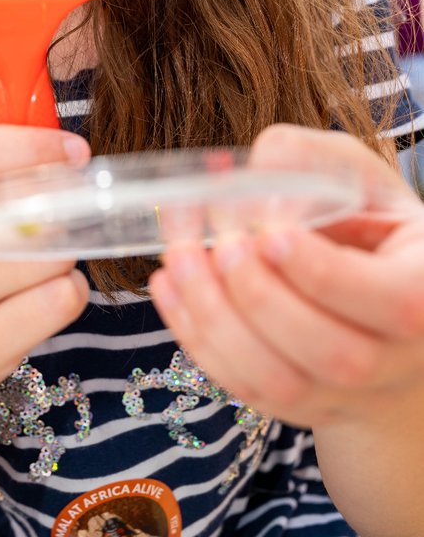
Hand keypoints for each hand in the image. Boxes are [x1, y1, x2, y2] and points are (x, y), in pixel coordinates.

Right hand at [0, 123, 90, 397]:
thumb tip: (66, 145)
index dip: (30, 145)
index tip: (73, 150)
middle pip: (20, 205)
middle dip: (59, 205)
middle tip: (65, 210)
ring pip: (51, 254)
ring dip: (64, 254)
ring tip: (36, 264)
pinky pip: (62, 299)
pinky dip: (69, 291)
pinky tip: (40, 297)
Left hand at [149, 125, 423, 427]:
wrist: (369, 304)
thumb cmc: (365, 226)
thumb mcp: (357, 180)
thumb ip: (314, 160)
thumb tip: (260, 164)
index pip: (393, 301)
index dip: (324, 273)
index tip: (271, 232)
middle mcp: (396, 358)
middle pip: (333, 354)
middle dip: (262, 297)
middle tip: (222, 244)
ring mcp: (347, 394)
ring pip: (280, 382)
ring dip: (217, 318)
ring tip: (181, 257)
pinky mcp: (298, 405)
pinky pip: (244, 387)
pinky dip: (197, 336)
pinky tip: (169, 284)